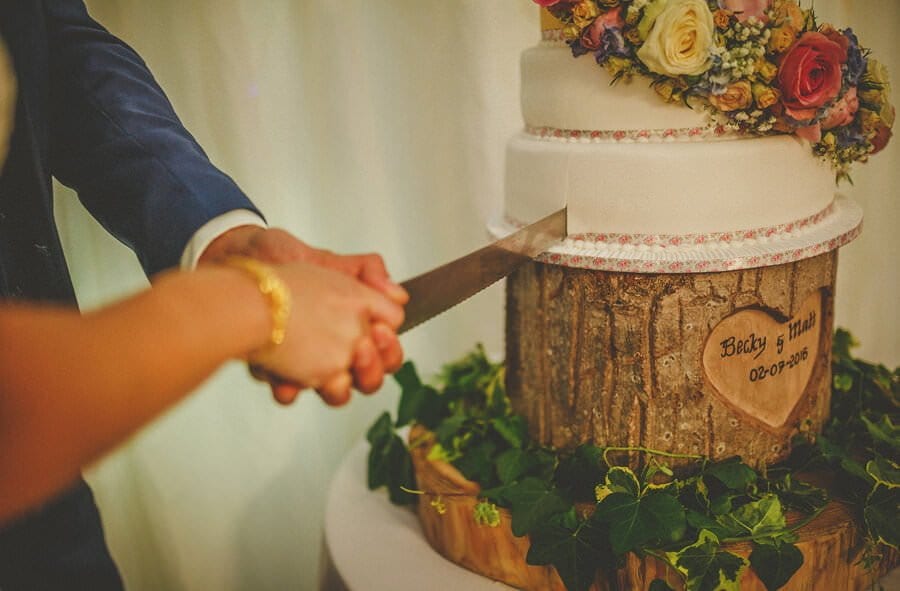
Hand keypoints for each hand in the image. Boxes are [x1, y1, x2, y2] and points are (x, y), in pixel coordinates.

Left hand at [247, 260, 404, 405]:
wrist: (235, 263)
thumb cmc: (280, 259)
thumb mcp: (329, 259)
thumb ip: (369, 271)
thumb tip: (400, 294)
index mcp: (354, 326)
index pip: (387, 352)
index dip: (389, 350)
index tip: (380, 332)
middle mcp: (335, 349)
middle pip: (368, 380)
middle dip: (372, 371)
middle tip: (362, 350)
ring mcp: (307, 362)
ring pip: (335, 394)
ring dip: (339, 388)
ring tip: (332, 372)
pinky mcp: (276, 370)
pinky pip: (290, 392)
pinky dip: (289, 386)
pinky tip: (286, 376)